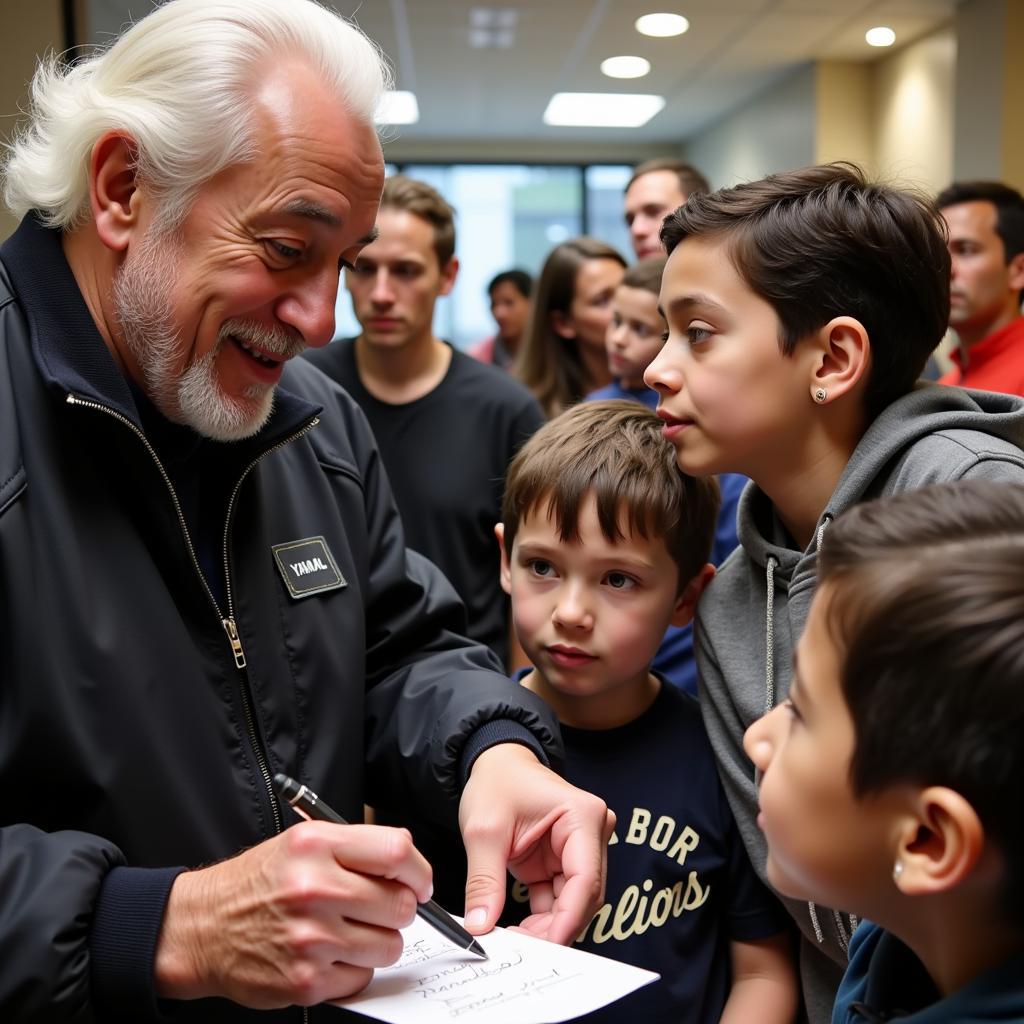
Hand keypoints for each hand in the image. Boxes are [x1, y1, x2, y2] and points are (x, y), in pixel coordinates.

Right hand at [154, 821, 431, 1007]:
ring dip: (379, 942)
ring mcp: (311, 939)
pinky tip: (330, 955)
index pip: (397, 853)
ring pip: (390, 946)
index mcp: (317, 846)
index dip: (419, 871)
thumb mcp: (301, 841)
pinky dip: (354, 970)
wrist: (202, 928)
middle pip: (401, 904)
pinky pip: (363, 977)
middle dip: (399, 909)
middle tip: (378, 909)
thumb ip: (355, 848)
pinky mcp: (306, 981)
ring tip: (351, 932)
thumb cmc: (258, 883)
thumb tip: (409, 867)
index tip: (419, 883)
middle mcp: (315, 889)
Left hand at [458, 744, 613, 944]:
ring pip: (573, 902)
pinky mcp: (564, 860)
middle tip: (519, 950)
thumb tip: (480, 926)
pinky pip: (559, 898)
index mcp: (582, 816)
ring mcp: (580, 848)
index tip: (541, 949)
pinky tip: (519, 930)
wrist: (495, 762)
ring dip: (547, 926)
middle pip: (583, 896)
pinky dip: (541, 917)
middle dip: (554, 928)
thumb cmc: (497, 781)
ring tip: (512, 940)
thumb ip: (484, 881)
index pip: (584, 880)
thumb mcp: (483, 830)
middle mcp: (591, 832)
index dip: (566, 920)